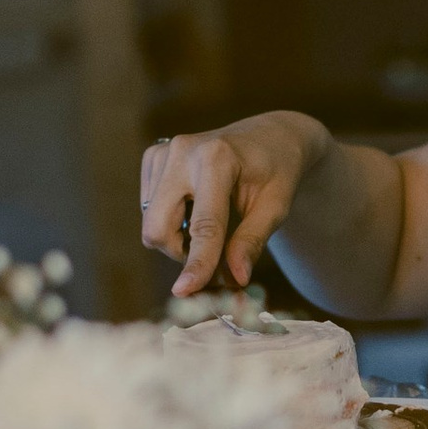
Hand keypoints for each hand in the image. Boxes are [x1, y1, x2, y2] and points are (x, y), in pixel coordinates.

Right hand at [139, 114, 320, 297]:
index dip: (196, 262)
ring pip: (152, 223)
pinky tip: (196, 205)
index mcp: (217, 159)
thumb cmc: (277, 172)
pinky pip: (149, 209)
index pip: (203, 225)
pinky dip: (171, 220)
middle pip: (160, 228)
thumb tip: (235, 279)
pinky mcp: (153, 156)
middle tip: (216, 257)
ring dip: (178, 238)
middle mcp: (183, 151)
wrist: (269, 136)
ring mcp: (164, 152)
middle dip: (183, 254)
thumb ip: (252, 241)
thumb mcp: (276, 207)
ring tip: (213, 223)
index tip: (185, 291)